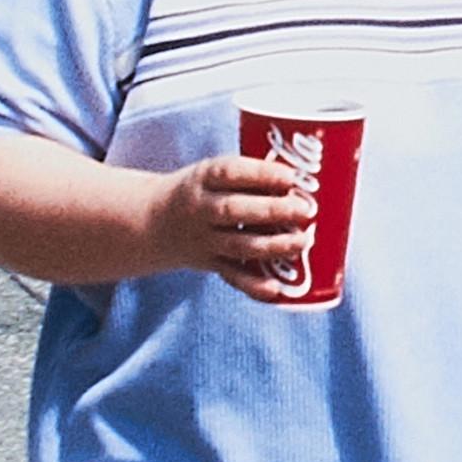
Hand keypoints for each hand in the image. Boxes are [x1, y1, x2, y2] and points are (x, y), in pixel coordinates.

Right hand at [150, 155, 316, 301]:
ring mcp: (203, 239)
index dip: (261, 174)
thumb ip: (251, 175)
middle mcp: (201, 208)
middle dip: (272, 211)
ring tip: (303, 242)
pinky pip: (232, 276)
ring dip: (273, 246)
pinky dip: (254, 286)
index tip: (291, 177)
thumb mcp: (213, 172)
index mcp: (204, 177)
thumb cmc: (203, 190)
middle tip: (306, 210)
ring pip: (238, 245)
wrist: (152, 220)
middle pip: (235, 210)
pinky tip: (276, 289)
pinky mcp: (209, 263)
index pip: (230, 172)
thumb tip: (308, 177)